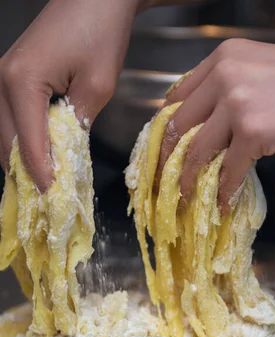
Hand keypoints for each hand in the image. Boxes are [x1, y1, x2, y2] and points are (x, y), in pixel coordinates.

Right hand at [0, 0, 138, 191]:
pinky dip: (25, 142)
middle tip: (49, 200)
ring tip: (47, 184)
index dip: (41, 175)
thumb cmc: (99, 33)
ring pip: (5, 135)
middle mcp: (3, 81)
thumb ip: (77, 126)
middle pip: (7, 143)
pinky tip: (43, 157)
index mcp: (21, 82)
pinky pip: (13, 121)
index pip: (28, 143)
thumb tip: (66, 158)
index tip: (53, 199)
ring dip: (23, 161)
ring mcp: (3, 78)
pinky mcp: (12, 78)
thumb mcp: (96, 86)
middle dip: (27, 173)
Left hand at [157, 39, 274, 212]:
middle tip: (166, 180)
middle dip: (169, 159)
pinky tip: (224, 202)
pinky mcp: (254, 132)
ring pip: (197, 151)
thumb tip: (211, 124)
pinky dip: (224, 191)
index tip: (165, 151)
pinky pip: (228, 170)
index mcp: (225, 56)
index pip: (180, 96)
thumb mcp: (267, 72)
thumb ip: (233, 90)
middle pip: (180, 125)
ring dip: (190, 181)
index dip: (168, 129)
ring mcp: (238, 103)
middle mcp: (226, 74)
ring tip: (187, 198)